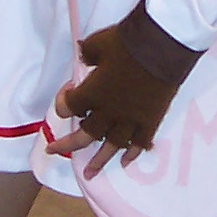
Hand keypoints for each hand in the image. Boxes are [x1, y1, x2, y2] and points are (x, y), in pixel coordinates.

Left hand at [46, 22, 179, 180]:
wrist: (163, 45)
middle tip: (54, 151)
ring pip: (111, 146)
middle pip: (84, 134)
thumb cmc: (127, 41)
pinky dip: (132, 154)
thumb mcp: (98, 43)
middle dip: (67, 143)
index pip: (67, 107)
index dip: (63, 101)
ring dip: (99, 161)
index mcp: (91, 93)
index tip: (69, 90)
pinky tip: (125, 162)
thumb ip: (87, 54)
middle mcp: (107, 112)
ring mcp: (130, 119)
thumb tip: (84, 58)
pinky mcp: (150, 121)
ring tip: (89, 174)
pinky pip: (139, 143)